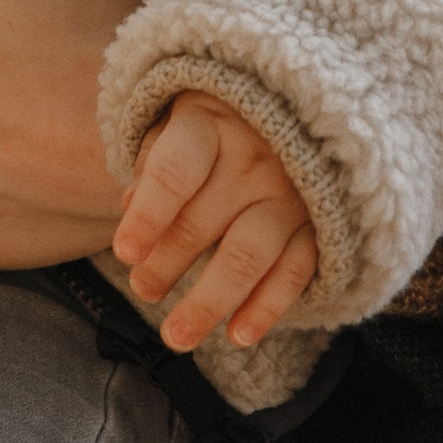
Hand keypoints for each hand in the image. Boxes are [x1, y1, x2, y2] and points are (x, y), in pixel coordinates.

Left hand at [112, 95, 317, 353]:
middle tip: (142, 289)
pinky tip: (238, 336)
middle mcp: (254, 156)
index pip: (174, 172)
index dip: (149, 214)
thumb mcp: (182, 116)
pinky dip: (267, 307)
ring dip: (209, 300)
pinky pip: (294, 272)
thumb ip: (156, 157)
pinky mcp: (318, 224)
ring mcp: (290, 192)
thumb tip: (128, 207)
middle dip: (168, 262)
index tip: (124, 253)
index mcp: (210, 121)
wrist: (301, 106)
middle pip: (204, 220)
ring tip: (176, 335)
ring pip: (247, 255)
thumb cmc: (220, 116)